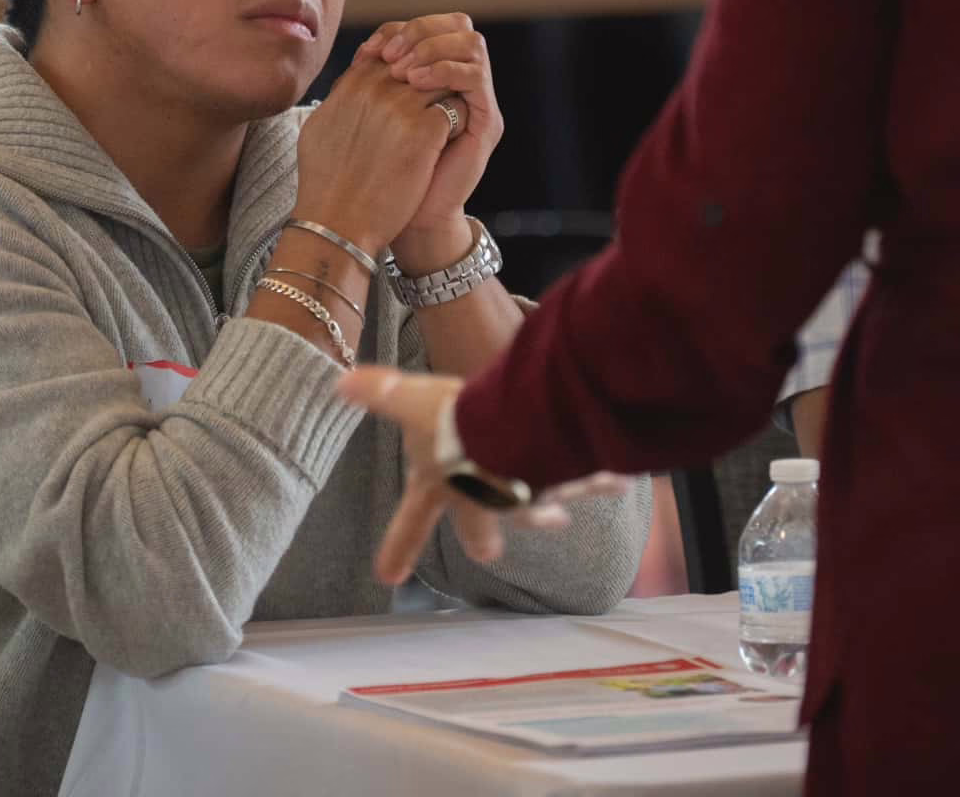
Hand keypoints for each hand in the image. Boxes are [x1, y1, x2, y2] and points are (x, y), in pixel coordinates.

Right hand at [293, 39, 456, 255]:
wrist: (337, 224)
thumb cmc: (325, 183)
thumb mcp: (319, 129)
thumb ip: (339, 99)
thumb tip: (348, 83)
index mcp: (351, 85)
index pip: (390, 54)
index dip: (405, 71)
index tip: (409, 92)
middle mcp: (376, 88)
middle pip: (420, 63)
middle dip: (430, 81)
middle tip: (431, 108)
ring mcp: (402, 108)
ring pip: (442, 82)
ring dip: (445, 102)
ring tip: (440, 128)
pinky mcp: (425, 132)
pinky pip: (455, 110)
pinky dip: (456, 125)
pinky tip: (444, 146)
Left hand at [337, 366, 632, 584]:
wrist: (524, 426)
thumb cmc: (462, 420)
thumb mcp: (414, 401)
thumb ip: (382, 393)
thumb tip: (340, 383)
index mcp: (443, 486)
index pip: (412, 521)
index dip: (398, 546)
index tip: (388, 576)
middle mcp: (484, 500)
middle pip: (482, 533)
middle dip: (484, 542)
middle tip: (486, 553)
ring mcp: (528, 495)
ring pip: (537, 512)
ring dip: (545, 514)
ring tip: (556, 519)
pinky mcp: (568, 481)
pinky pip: (589, 482)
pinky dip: (604, 482)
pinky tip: (619, 483)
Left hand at [367, 15, 503, 260]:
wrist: (407, 218)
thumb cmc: (382, 171)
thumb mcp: (370, 117)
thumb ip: (370, 83)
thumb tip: (361, 52)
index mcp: (434, 76)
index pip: (426, 27)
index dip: (398, 30)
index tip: (370, 52)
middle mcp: (461, 83)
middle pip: (456, 24)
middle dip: (420, 31)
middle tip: (390, 57)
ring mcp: (477, 100)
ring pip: (471, 42)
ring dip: (433, 48)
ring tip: (403, 72)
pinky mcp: (488, 121)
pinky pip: (477, 75)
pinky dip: (446, 71)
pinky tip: (417, 84)